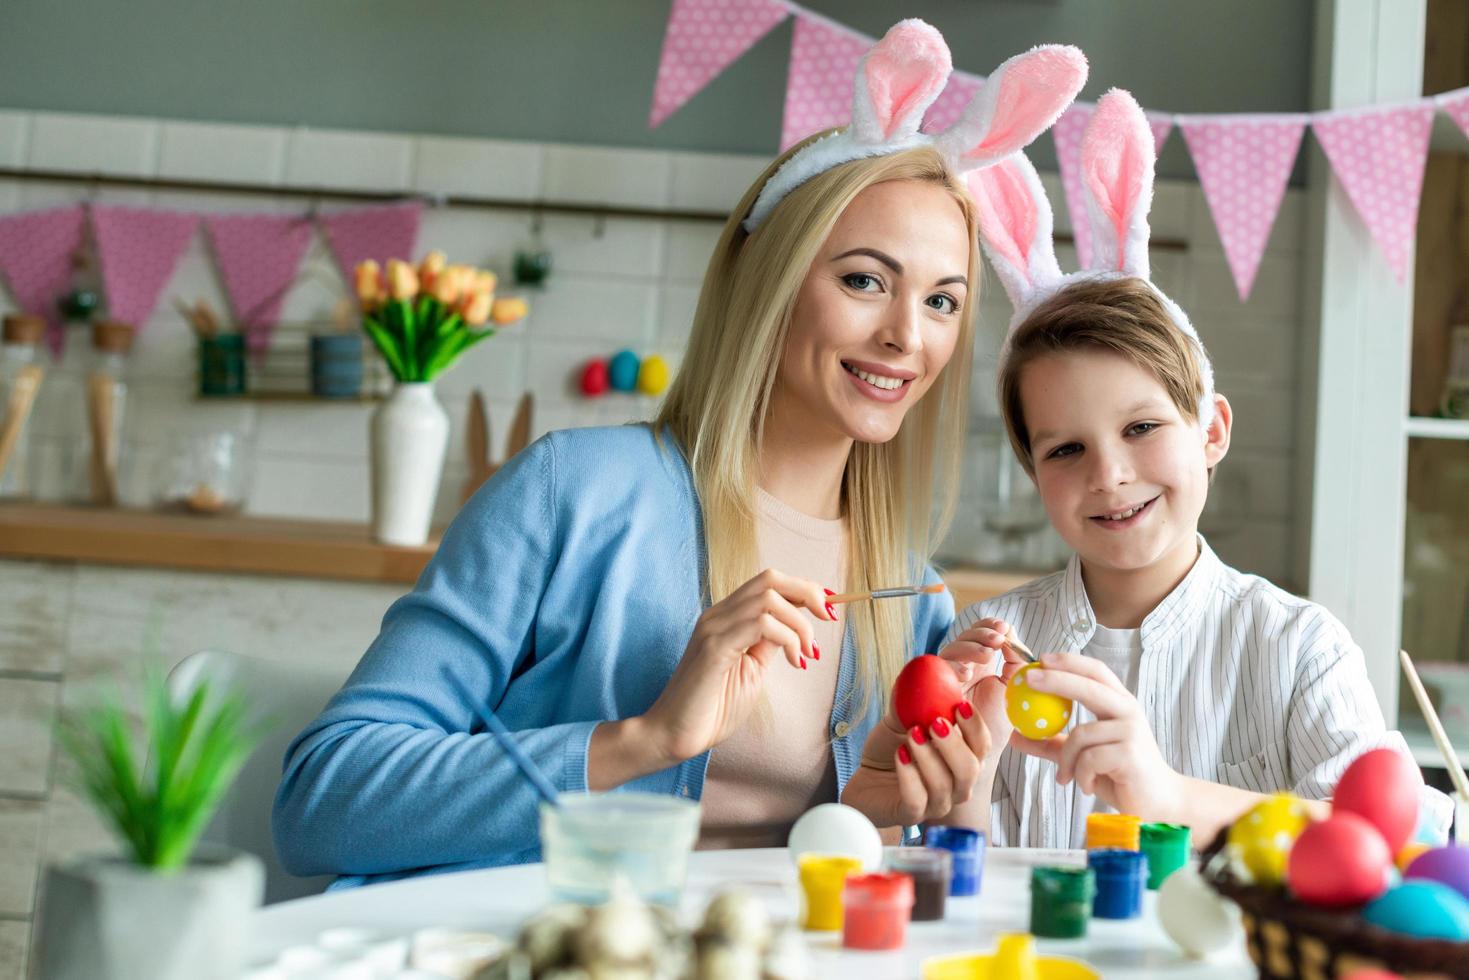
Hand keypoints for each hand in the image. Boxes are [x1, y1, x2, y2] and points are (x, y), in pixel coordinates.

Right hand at [640, 568, 833, 765]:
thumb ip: (769, 645)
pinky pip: (760, 624)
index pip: (769, 584)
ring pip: (768, 598)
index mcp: (726, 618)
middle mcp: (718, 615)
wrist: (674, 735)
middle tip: (828, 619)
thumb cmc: (712, 709)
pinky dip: (787, 639)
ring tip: (807, 654)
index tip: (828, 610)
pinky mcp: (714, 647)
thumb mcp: (752, 670)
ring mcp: (713, 628)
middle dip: (808, 593)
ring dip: (800, 624)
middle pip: (770, 579)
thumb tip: (795, 629)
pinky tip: (795, 662)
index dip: (804, 589)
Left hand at [842, 663, 994, 827]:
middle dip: (953, 743)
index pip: (983, 745)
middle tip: (934, 722)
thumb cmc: (895, 746)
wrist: (867, 777)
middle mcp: (957, 783)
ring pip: (945, 786)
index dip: (976, 726)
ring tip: (910, 735)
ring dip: (928, 756)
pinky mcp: (910, 814)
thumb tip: (943, 664)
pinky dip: (909, 776)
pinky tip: (900, 756)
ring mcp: (936, 802)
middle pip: (971, 769)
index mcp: (964, 757)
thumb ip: (925, 696)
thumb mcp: (909, 715)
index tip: (960, 705)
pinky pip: (917, 800)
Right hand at [937, 617, 1027, 751]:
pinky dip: (949, 668)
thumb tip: (1013, 635)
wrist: (961, 759)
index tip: (1004, 627)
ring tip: (987, 655)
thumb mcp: (1008, 693)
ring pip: (949, 650)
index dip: (988, 626)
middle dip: (981, 634)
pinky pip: (932, 672)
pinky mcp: (924, 689)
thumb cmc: (983, 729)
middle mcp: (956, 667)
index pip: (978, 636)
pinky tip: (966, 672)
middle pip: (963, 638)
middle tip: (998, 639)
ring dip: (969, 648)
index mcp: (976, 665)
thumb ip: (1015, 664)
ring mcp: (938, 677)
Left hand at [1009, 652, 1184, 820]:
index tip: (1041, 658)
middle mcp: (1128, 712)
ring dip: (1067, 760)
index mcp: (1120, 704)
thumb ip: (1053, 744)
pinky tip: (1088, 786)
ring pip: (1080, 735)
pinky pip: (1088, 759)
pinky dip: (1080, 775)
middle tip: (1028, 679)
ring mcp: (1131, 732)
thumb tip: (1015, 734)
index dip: (1070, 661)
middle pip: (1089, 687)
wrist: (1158, 806)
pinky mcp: (1130, 754)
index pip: (1096, 672)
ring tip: (1068, 777)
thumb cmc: (1121, 776)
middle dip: (1057, 679)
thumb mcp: (1083, 756)